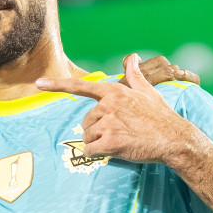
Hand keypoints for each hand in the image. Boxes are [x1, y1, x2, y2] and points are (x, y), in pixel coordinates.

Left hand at [37, 54, 202, 163]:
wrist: (174, 138)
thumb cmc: (160, 116)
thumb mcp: (147, 91)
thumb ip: (133, 75)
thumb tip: (131, 57)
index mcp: (114, 92)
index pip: (81, 87)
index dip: (57, 85)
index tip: (38, 84)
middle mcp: (108, 105)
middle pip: (86, 122)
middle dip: (97, 130)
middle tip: (120, 132)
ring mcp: (109, 123)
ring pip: (88, 137)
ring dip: (99, 143)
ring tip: (121, 140)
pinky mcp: (110, 142)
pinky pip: (91, 151)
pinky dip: (98, 155)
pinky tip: (115, 151)